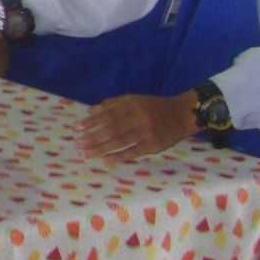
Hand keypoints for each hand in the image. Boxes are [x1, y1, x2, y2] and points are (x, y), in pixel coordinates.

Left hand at [78, 92, 199, 158]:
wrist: (183, 114)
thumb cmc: (154, 107)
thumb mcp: (134, 99)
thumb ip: (113, 104)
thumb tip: (90, 110)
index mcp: (132, 105)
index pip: (107, 115)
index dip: (91, 122)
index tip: (77, 128)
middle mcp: (139, 118)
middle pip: (111, 129)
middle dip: (92, 137)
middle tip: (77, 144)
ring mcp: (147, 132)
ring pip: (120, 142)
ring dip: (101, 148)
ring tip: (86, 153)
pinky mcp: (154, 145)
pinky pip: (134, 152)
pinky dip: (119, 156)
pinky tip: (106, 160)